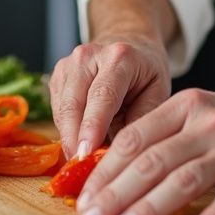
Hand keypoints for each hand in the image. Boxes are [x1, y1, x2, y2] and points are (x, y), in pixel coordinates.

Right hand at [50, 35, 170, 160]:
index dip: (92, 127)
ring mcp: (68, 64)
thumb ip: (141, 121)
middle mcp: (88, 56)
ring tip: (83, 162)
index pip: (102, 96)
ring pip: (61, 110)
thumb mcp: (158, 94)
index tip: (85, 154)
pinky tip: (80, 144)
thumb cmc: (146, 73)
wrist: (129, 45)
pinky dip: (67, 131)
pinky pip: (57, 111)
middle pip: (73, 104)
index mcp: (119, 57)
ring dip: (69, 139)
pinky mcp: (57, 76)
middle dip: (73, 140)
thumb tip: (120, 154)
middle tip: (79, 169)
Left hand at [75, 89, 214, 214]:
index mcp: (185, 106)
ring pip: (184, 179)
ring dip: (150, 207)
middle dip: (116, 192)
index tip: (83, 196)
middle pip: (152, 160)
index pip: (134, 138)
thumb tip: (113, 168)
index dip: (105, 170)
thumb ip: (164, 135)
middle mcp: (207, 124)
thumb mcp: (201, 114)